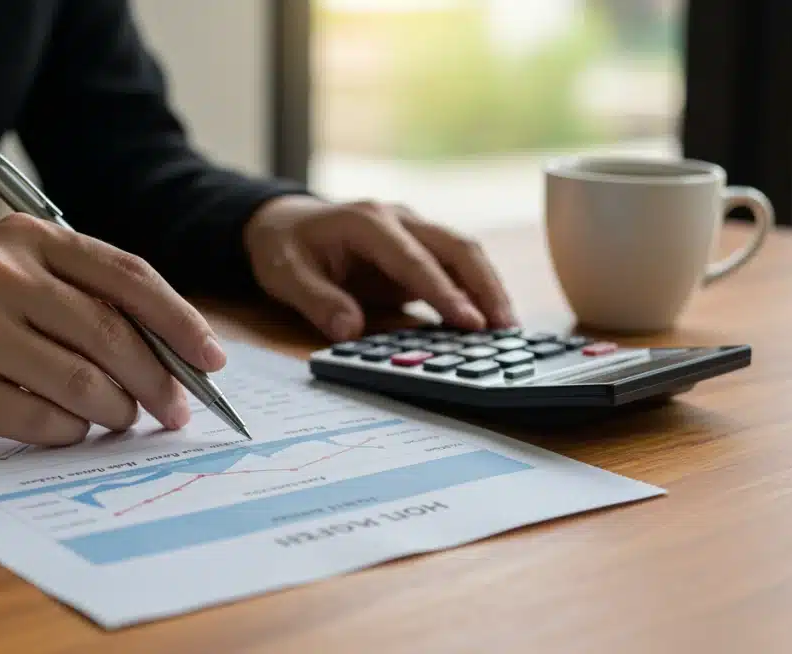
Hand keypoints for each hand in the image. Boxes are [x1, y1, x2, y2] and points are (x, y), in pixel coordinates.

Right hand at [0, 214, 225, 445]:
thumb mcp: (12, 267)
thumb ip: (81, 295)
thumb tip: (168, 354)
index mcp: (30, 237)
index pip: (127, 277)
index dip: (179, 321)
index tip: (212, 359)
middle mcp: (1, 273)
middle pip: (111, 334)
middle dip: (158, 380)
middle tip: (176, 410)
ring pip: (81, 382)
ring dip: (116, 410)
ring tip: (121, 418)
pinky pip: (38, 419)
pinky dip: (68, 431)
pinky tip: (69, 427)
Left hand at [244, 195, 515, 340]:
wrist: (284, 223)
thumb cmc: (285, 247)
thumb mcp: (285, 274)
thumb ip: (317, 300)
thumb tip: (350, 329)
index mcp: (367, 221)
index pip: (414, 258)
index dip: (444, 291)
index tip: (470, 322)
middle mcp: (398, 220)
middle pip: (456, 246)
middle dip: (485, 285)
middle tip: (505, 327)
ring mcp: (412, 232)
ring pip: (463, 254)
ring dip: (488, 288)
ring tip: (508, 329)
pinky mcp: (418, 250)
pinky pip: (455, 268)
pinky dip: (475, 291)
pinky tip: (488, 321)